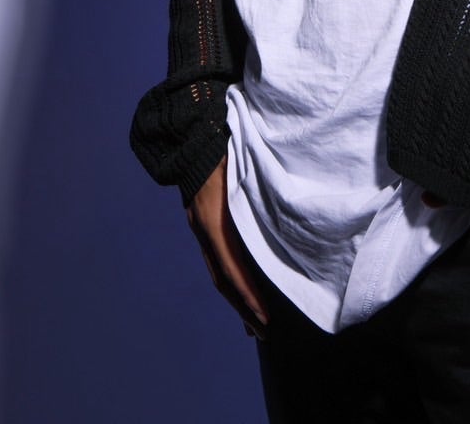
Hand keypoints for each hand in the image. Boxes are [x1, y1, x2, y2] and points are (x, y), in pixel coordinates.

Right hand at [186, 155, 268, 336]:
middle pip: (223, 280)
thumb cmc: (221, 146)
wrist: (188, 136)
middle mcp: (204, 230)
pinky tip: (241, 285)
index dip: (248, 296)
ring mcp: (200, 227)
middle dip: (242, 308)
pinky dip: (230, 278)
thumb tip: (280, 214)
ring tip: (251, 321)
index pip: (232, 269)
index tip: (264, 318)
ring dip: (235, 298)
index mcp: (213, 221)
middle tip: (261, 333)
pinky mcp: (202, 222)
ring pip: (218, 272)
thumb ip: (255, 192)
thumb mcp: (240, 168)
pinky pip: (217, 258)